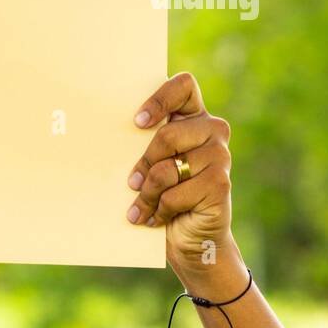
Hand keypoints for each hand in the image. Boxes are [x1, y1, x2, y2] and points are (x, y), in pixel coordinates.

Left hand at [126, 71, 235, 277]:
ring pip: (167, 169)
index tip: (137, 123)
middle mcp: (212, 131)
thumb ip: (145, 147)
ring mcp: (220, 156)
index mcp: (194, 118)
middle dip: (143, 164)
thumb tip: (107, 135)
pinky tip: (160, 218)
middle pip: (167, 134)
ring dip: (147, 194)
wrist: (190, 241)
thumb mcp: (151, 169)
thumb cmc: (165, 200)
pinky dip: (160, 210)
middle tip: (132, 184)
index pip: (184, 86)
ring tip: (142, 208)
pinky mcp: (220, 184)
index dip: (159, 99)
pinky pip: (175, 194)